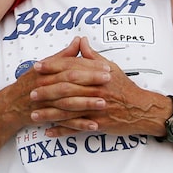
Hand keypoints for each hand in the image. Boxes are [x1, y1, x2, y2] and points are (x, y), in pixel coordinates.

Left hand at [24, 37, 164, 136]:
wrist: (142, 109)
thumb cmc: (124, 87)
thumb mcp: (111, 67)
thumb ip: (93, 56)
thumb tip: (80, 40)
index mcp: (96, 74)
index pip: (71, 67)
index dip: (52, 66)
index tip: (37, 66)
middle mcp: (95, 90)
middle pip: (67, 89)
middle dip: (46, 91)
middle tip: (30, 92)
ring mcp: (96, 108)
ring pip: (69, 111)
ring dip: (49, 113)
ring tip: (34, 114)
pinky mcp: (98, 123)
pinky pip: (77, 128)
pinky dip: (62, 131)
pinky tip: (49, 132)